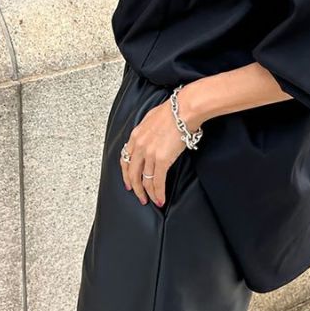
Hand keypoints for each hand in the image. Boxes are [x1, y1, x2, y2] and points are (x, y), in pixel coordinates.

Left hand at [120, 90, 198, 207]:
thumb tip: (150, 136)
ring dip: (148, 193)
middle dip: (136, 188)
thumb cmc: (174, 110)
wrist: (184, 109)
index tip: (129, 183)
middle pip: (132, 173)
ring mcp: (149, 154)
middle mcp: (139, 146)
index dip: (126, 174)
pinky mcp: (162, 160)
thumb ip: (146, 130)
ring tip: (152, 201)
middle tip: (140, 197)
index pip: (125, 159)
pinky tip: (161, 199)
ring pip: (145, 180)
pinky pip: (158, 182)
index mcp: (136, 135)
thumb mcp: (151, 118)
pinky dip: (158, 193)